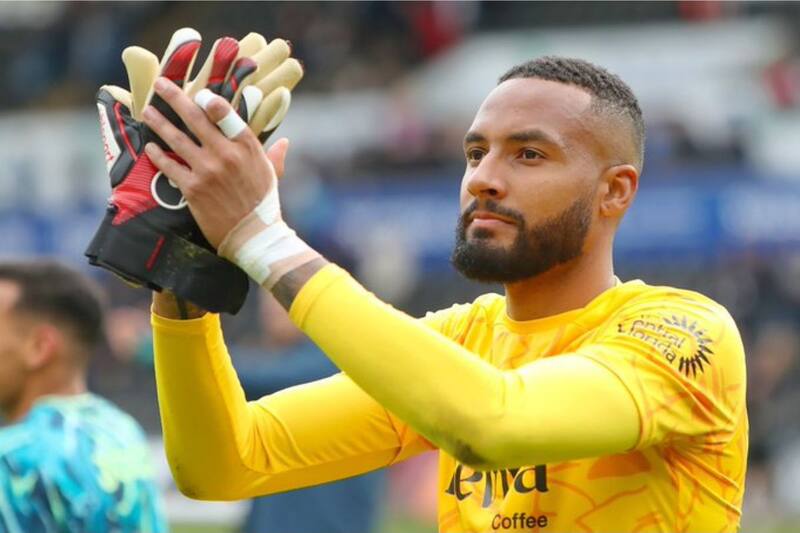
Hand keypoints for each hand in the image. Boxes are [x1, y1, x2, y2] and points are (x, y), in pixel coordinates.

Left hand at [86, 28, 301, 313]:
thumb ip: (275, 156)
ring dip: (159, 122)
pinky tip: (150, 147)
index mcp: (247, 146)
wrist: (254, 236)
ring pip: (176, 138)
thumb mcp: (272, 175)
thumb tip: (284, 143)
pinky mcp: (193, 188)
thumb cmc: (264, 205)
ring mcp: (208, 170)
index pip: (225, 112)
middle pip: (195, 118)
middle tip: (160, 85)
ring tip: (147, 111)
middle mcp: (226, 154)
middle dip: (174, 98)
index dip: (207, 98)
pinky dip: (158, 155)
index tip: (196, 91)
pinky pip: (169, 166)